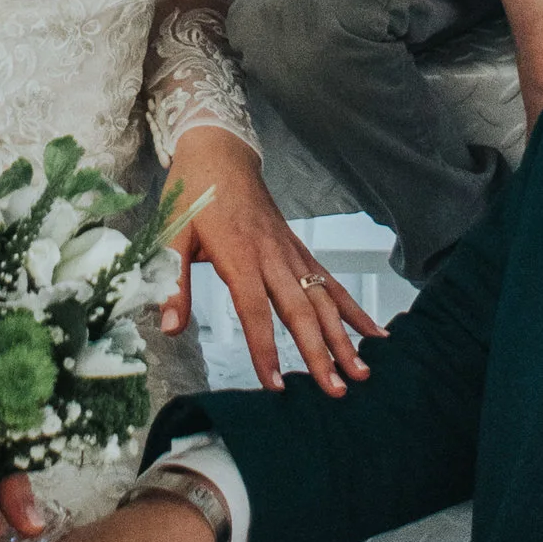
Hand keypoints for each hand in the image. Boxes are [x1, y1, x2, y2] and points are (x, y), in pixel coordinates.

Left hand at [163, 119, 380, 394]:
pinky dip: (352, 309)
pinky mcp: (299, 250)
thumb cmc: (192, 194)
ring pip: (322, 300)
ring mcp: (291, 252)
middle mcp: (272, 255)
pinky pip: (330, 282)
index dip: (265, 349)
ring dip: (343, 337)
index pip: (255, 310)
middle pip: (300, 310)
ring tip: (363, 371)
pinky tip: (373, 332)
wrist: (219, 151)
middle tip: (336, 390)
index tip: (275, 385)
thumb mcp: (170, 233)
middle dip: (320, 352)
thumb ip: (172, 281)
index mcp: (238, 253)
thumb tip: (169, 329)